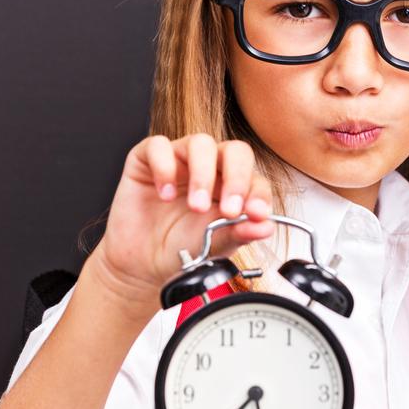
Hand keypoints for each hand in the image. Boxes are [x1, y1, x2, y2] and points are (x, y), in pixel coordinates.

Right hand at [84, 133, 275, 313]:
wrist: (142, 265)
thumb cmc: (180, 250)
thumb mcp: (214, 246)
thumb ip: (239, 233)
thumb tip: (266, 227)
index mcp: (232, 187)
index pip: (254, 177)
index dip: (258, 193)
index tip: (256, 214)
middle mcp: (209, 168)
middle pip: (234, 151)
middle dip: (237, 178)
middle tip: (229, 210)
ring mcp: (179, 160)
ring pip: (200, 143)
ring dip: (203, 175)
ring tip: (197, 207)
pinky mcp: (147, 159)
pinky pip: (158, 145)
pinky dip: (164, 167)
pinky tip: (165, 195)